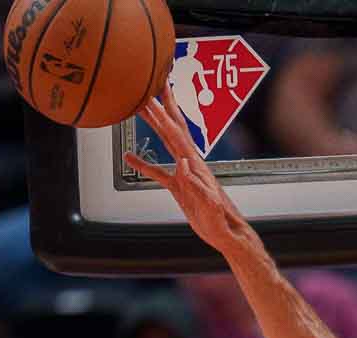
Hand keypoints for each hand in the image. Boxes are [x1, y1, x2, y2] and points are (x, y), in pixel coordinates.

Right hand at [125, 84, 247, 254]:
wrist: (227, 235)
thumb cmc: (221, 222)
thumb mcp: (209, 204)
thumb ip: (195, 184)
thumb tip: (181, 164)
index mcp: (196, 166)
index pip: (176, 133)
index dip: (164, 113)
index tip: (153, 93)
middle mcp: (190, 164)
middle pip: (172, 128)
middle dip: (161, 104)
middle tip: (150, 82)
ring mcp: (184, 174)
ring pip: (165, 143)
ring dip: (153, 124)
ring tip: (139, 108)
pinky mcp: (179, 187)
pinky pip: (157, 172)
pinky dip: (143, 164)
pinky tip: (130, 158)